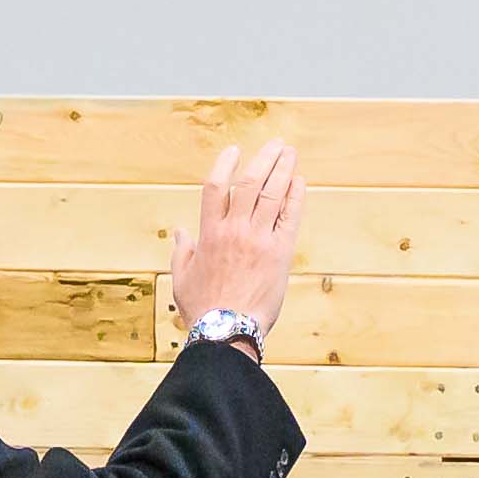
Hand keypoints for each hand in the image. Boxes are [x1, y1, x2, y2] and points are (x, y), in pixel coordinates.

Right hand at [171, 140, 303, 339]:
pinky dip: (295, 196)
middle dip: (265, 159)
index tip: (234, 150)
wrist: (227, 332)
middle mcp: (234, 231)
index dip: (225, 163)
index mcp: (208, 234)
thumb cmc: (202, 309)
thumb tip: (179, 232)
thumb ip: (182, 250)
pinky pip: (290, 217)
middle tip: (276, 145)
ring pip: (272, 194)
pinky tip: (299, 182)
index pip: (215, 186)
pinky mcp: (279, 253)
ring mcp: (258, 240)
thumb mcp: (182, 278)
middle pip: (250, 182)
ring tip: (290, 154)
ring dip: (283, 169)